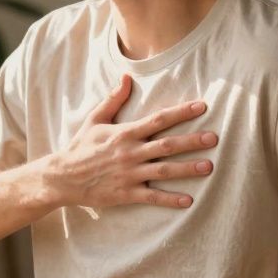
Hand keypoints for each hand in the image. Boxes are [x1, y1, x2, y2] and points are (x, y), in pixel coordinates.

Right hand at [47, 73, 217, 209]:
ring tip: (209, 167)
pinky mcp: (126, 193)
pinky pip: (152, 197)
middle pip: (167, 145)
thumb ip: (114, 99)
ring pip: (164, 171)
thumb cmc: (80, 146)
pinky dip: (170, 199)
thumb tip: (127, 77)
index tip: (202, 106)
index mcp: (125, 133)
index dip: (181, 112)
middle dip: (192, 141)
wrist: (62, 177)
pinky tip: (188, 201)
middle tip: (214, 138)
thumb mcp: (95, 119)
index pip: (158, 119)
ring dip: (187, 169)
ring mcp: (129, 174)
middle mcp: (130, 153)